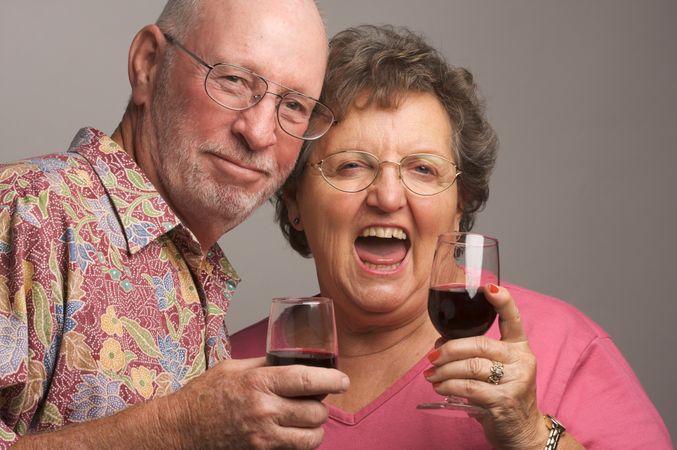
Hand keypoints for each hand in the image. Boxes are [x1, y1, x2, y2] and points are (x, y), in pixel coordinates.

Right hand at [163, 357, 349, 448]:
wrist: (181, 429)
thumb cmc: (205, 395)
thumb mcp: (234, 368)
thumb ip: (265, 364)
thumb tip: (292, 359)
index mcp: (259, 381)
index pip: (308, 380)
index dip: (332, 380)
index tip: (343, 381)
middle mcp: (264, 409)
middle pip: (316, 410)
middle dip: (323, 405)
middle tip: (319, 398)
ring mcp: (263, 435)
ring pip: (311, 436)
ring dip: (316, 427)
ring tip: (309, 417)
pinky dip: (303, 442)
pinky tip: (296, 432)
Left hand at [423, 284, 546, 449]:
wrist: (522, 431)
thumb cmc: (502, 394)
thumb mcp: (496, 369)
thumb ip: (475, 352)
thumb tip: (439, 344)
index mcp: (519, 347)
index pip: (513, 319)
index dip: (503, 301)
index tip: (489, 287)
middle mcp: (521, 360)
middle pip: (479, 344)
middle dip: (449, 349)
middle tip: (432, 356)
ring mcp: (515, 381)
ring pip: (471, 366)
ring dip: (444, 370)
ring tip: (431, 374)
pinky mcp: (503, 401)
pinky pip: (469, 387)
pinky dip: (449, 385)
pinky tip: (440, 386)